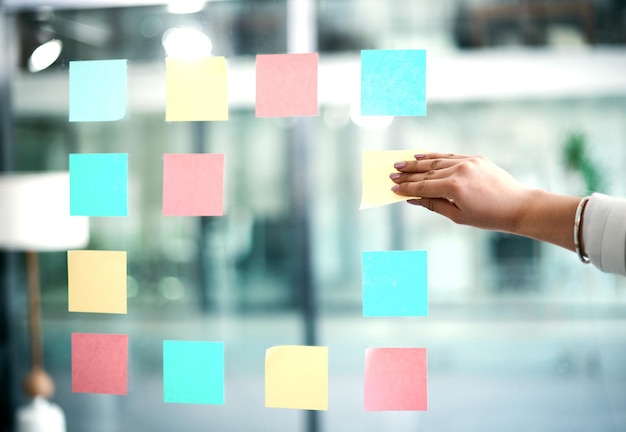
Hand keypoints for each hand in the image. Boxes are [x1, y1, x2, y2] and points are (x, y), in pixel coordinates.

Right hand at [390, 152, 532, 232]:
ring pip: (437, 161)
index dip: (407, 188)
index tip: (393, 188)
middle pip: (427, 172)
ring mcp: (468, 161)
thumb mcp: (457, 216)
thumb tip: (412, 199)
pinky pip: (450, 156)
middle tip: (392, 174)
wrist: (517, 206)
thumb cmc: (488, 217)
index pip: (423, 187)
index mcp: (454, 187)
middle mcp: (460, 170)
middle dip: (408, 174)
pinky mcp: (476, 158)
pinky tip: (422, 156)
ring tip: (401, 163)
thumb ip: (432, 205)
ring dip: (417, 162)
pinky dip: (435, 156)